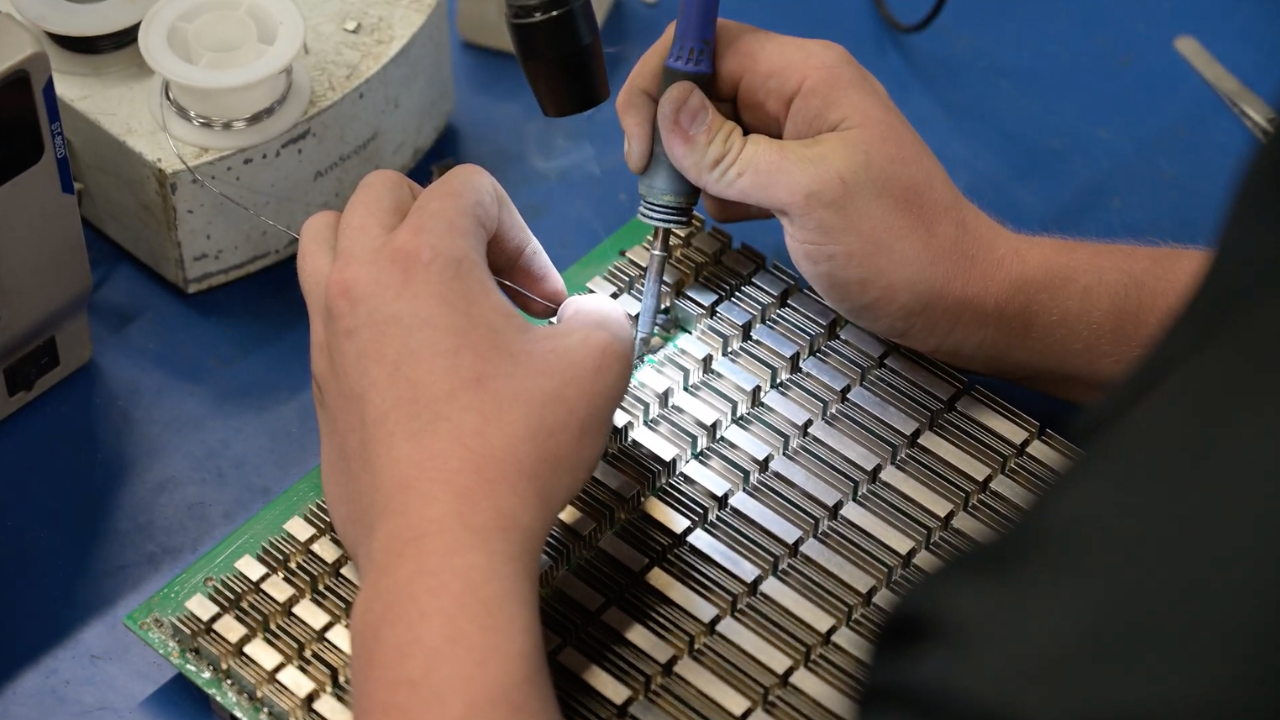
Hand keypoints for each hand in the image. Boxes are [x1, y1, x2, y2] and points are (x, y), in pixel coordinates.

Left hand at [296, 167, 631, 570]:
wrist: (441, 546)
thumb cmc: (517, 445)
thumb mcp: (598, 365)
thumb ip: (602, 316)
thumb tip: (579, 319)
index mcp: (424, 255)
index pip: (470, 188)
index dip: (524, 236)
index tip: (545, 306)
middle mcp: (362, 277)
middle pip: (386, 194)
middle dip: (449, 224)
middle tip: (491, 289)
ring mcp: (328, 331)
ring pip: (330, 239)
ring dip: (384, 248)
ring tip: (432, 300)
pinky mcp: (318, 382)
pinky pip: (330, 309)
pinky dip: (369, 309)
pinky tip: (418, 366)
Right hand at [617, 20, 1010, 361]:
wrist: (956, 300)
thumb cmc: (894, 242)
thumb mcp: (806, 192)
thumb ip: (730, 152)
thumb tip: (666, 107)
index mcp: (805, 76)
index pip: (707, 43)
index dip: (661, 81)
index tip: (642, 148)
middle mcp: (796, 97)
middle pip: (703, 87)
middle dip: (668, 132)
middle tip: (657, 191)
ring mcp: (795, 142)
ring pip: (712, 133)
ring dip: (688, 168)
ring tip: (682, 211)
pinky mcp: (793, 184)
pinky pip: (734, 173)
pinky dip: (717, 195)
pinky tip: (725, 223)